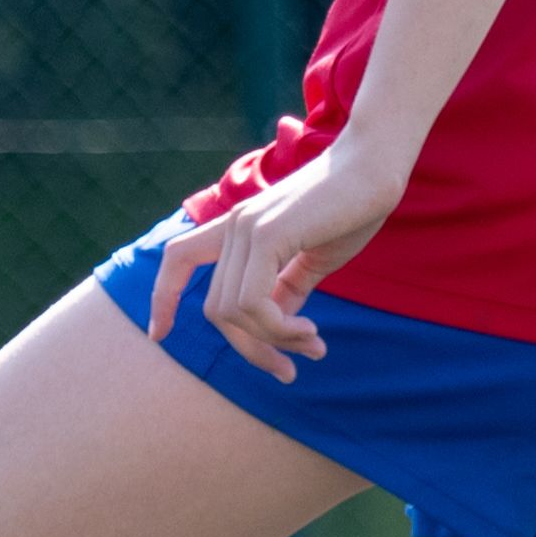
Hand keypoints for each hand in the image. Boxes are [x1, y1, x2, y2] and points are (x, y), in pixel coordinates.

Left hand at [141, 143, 401, 382]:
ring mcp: (246, 227)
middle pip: (217, 310)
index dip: (162, 297)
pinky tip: (310, 333)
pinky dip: (278, 329)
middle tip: (290, 370)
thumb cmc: (352, 208)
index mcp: (238, 228)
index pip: (180, 258)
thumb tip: (275, 328)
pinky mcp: (267, 234)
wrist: (376, 166)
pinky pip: (253, 303)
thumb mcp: (312, 260)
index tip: (159, 335)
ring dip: (274, 341)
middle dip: (252, 349)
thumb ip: (287, 291)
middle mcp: (234, 225)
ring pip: (233, 312)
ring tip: (313, 344)